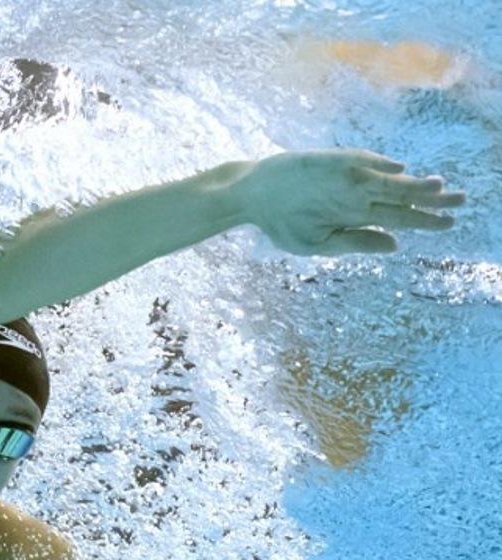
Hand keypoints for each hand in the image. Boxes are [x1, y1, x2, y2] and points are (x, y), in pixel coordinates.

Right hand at [239, 149, 465, 255]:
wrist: (250, 197)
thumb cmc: (282, 222)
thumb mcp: (315, 244)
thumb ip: (354, 243)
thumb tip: (395, 244)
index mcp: (356, 217)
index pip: (400, 218)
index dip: (426, 219)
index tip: (451, 222)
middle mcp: (357, 195)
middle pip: (402, 196)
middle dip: (432, 199)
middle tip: (462, 199)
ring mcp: (345, 177)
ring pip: (387, 180)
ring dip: (412, 183)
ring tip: (438, 186)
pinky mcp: (331, 162)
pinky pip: (359, 162)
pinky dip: (377, 165)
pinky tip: (398, 169)